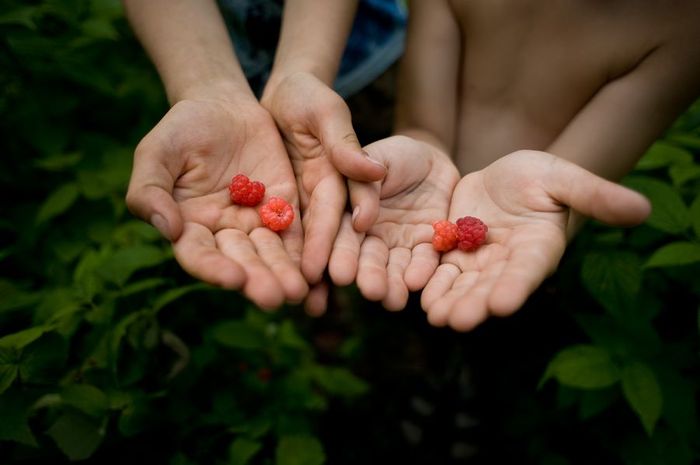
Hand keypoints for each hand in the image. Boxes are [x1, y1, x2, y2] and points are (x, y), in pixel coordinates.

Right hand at [126, 96, 307, 308]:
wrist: (221, 105)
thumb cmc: (180, 129)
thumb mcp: (156, 153)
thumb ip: (150, 190)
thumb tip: (168, 229)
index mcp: (189, 227)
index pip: (199, 255)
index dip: (214, 268)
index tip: (233, 277)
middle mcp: (224, 233)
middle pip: (241, 261)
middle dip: (258, 279)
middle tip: (275, 297)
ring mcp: (256, 222)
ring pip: (271, 253)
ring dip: (284, 272)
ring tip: (298, 291)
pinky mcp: (284, 208)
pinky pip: (296, 231)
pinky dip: (306, 249)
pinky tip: (317, 267)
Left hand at [261, 72, 386, 290]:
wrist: (275, 96)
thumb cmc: (306, 96)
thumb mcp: (326, 111)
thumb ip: (345, 143)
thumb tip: (375, 172)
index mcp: (341, 176)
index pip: (344, 209)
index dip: (345, 237)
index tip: (346, 267)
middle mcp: (327, 198)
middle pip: (332, 236)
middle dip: (335, 266)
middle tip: (333, 301)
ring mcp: (305, 207)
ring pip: (306, 245)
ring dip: (309, 277)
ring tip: (310, 309)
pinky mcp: (280, 210)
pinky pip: (280, 239)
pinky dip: (281, 262)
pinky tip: (281, 290)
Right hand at [328, 135, 459, 309]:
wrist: (433, 160)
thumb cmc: (397, 155)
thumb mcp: (378, 159)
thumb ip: (364, 185)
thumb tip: (360, 221)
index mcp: (346, 213)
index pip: (337, 234)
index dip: (333, 253)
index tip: (332, 273)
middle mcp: (368, 235)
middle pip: (364, 257)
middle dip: (367, 275)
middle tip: (369, 290)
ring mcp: (396, 244)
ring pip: (391, 267)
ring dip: (392, 284)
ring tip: (392, 299)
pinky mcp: (425, 247)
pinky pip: (423, 262)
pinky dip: (421, 272)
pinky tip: (417, 283)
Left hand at [422, 150, 651, 330]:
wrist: (508, 176)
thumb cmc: (542, 177)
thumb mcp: (563, 178)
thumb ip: (595, 195)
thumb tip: (644, 209)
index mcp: (537, 247)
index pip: (527, 270)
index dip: (515, 286)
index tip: (502, 303)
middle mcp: (507, 262)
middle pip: (489, 287)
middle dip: (473, 303)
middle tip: (456, 320)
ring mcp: (478, 260)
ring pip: (462, 284)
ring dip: (448, 300)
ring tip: (433, 315)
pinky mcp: (453, 252)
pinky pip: (439, 269)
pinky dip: (429, 280)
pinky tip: (416, 292)